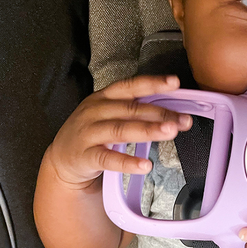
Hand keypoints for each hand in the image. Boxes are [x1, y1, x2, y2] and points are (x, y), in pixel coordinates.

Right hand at [44, 75, 190, 189]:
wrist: (63, 159)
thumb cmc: (94, 133)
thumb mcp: (111, 114)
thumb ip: (137, 110)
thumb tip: (174, 112)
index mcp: (104, 98)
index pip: (130, 87)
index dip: (152, 83)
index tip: (175, 82)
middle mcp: (95, 111)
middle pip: (131, 110)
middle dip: (160, 114)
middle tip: (184, 120)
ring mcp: (88, 133)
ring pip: (121, 130)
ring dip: (147, 130)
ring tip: (170, 132)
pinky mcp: (86, 156)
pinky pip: (109, 159)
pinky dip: (128, 162)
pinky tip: (145, 165)